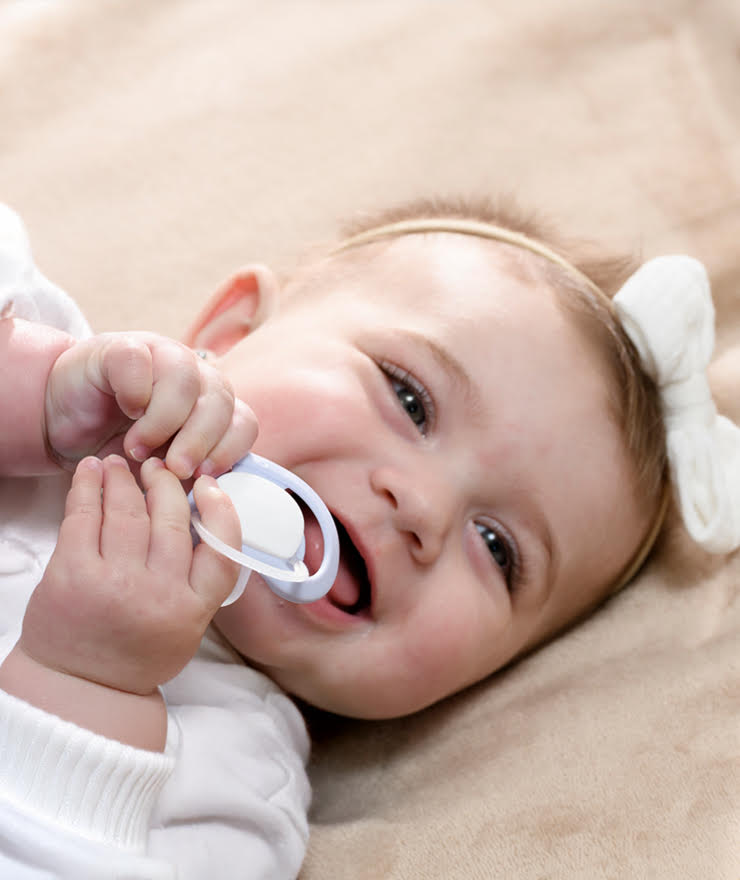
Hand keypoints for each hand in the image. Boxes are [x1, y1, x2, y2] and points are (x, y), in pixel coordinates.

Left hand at [17, 455, 240, 695]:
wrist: (80, 689)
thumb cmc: (138, 653)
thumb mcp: (188, 624)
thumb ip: (199, 577)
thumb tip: (198, 512)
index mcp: (193, 608)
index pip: (223, 549)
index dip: (221, 509)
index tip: (209, 486)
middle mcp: (158, 594)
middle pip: (171, 519)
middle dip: (165, 483)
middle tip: (158, 466)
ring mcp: (114, 583)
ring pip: (128, 512)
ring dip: (124, 479)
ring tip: (121, 463)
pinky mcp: (72, 575)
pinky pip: (83, 518)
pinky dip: (87, 487)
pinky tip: (91, 471)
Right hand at [44, 332, 255, 478]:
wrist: (64, 424)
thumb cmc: (116, 451)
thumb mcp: (159, 474)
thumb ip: (188, 480)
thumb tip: (209, 497)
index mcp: (212, 408)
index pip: (243, 422)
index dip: (229, 449)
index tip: (204, 478)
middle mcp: (195, 377)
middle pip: (220, 399)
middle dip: (200, 440)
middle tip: (175, 469)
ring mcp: (160, 356)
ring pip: (185, 377)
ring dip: (165, 421)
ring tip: (138, 450)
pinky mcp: (121, 348)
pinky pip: (139, 360)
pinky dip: (136, 390)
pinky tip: (126, 412)